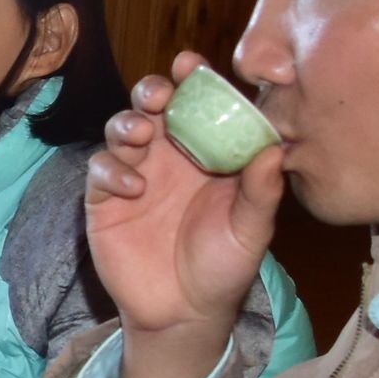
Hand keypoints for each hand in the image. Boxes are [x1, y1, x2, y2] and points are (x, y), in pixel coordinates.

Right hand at [84, 56, 283, 377]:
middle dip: (153, 91)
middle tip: (160, 95)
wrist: (183, 313)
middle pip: (153, 106)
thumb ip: (261, 192)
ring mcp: (135, 174)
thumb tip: (276, 149)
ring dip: (128, 122)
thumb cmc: (223, 268)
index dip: (194, 80)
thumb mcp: (251, 232)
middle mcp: (169, 156)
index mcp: (208, 154)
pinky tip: (133, 188)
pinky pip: (102, 170)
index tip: (192, 64)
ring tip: (142, 134)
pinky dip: (113, 169)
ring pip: (122, 129)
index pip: (200, 105)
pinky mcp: (106, 200)